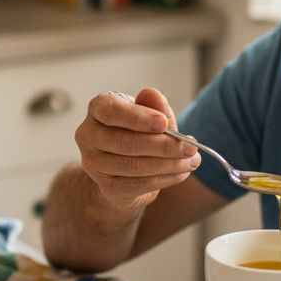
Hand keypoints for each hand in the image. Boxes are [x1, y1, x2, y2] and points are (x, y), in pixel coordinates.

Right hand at [73, 88, 199, 209]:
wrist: (125, 169)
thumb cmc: (138, 132)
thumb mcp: (150, 115)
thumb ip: (154, 106)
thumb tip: (152, 94)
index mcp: (98, 109)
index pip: (110, 110)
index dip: (138, 117)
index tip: (164, 123)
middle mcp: (88, 135)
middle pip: (125, 142)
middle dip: (163, 146)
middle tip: (191, 147)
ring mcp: (93, 163)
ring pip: (134, 166)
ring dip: (169, 165)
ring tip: (192, 161)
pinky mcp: (106, 186)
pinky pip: (139, 184)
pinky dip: (165, 179)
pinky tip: (181, 173)